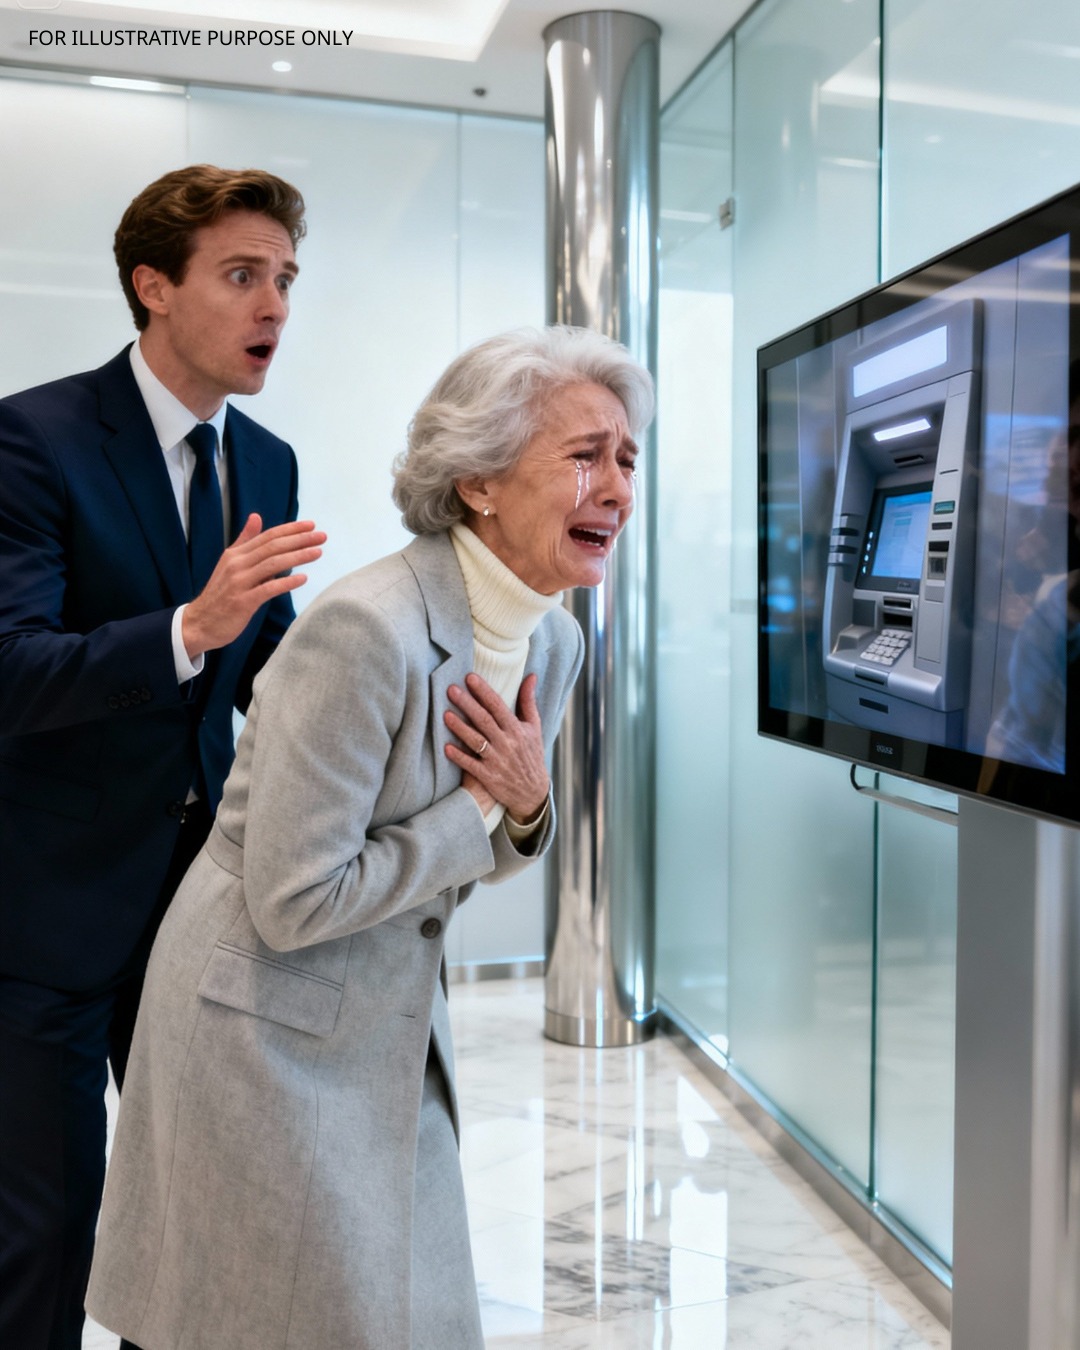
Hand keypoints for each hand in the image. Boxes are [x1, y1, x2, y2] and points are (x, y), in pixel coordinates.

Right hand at [182, 513, 326, 658]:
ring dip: (298, 557)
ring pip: (273, 565)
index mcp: (235, 554)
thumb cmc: (220, 594)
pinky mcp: (243, 602)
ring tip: (317, 552)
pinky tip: (302, 578)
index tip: (311, 525)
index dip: (290, 530)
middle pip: (273, 547)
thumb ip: (244, 541)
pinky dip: (286, 583)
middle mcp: (237, 565)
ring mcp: (239, 583)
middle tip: (322, 536)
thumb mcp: (230, 563)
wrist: (200, 623)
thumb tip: (256, 517)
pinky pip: (268, 589)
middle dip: (299, 540)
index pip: (267, 536)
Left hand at [444, 673, 548, 821]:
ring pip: (476, 741)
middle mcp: (507, 743)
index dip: (484, 691)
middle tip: (451, 689)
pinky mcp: (489, 777)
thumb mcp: (534, 728)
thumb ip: (528, 701)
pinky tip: (446, 747)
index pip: (498, 706)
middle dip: (467, 704)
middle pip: (484, 721)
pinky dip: (459, 757)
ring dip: (460, 728)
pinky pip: (471, 765)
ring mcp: (497, 761)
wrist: (533, 792)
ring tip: (445, 714)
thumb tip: (531, 676)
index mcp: (517, 729)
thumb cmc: (531, 755)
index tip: (470, 677)